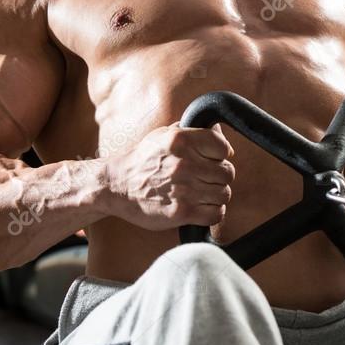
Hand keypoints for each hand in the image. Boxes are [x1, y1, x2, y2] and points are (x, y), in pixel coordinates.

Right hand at [106, 122, 234, 230]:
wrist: (116, 186)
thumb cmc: (143, 160)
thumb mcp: (163, 135)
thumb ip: (191, 131)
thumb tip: (220, 134)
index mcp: (181, 140)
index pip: (223, 147)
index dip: (221, 154)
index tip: (212, 159)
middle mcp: (184, 163)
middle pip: (227, 172)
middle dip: (220, 176)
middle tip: (207, 179)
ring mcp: (184, 189)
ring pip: (224, 194)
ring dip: (217, 195)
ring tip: (204, 193)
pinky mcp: (181, 212)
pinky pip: (216, 214)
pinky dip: (214, 212)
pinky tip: (204, 207)